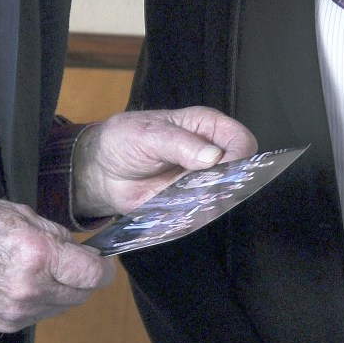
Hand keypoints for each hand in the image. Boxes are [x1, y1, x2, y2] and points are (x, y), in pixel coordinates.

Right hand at [0, 194, 114, 331]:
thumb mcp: (16, 211)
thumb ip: (51, 231)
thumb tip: (75, 247)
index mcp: (36, 255)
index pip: (92, 274)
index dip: (105, 267)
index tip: (104, 259)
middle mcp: (31, 288)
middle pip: (82, 295)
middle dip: (85, 277)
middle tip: (73, 259)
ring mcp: (17, 311)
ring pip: (63, 307)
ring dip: (64, 289)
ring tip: (44, 266)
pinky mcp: (5, 323)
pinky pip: (40, 314)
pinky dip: (43, 299)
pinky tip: (26, 279)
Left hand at [71, 106, 258, 218]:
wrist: (102, 170)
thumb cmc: (124, 139)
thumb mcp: (147, 134)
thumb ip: (180, 143)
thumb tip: (214, 156)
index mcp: (205, 126)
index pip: (240, 140)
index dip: (238, 156)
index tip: (220, 170)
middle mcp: (210, 153)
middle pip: (240, 172)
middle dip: (224, 184)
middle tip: (199, 189)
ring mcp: (202, 180)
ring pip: (224, 196)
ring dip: (207, 202)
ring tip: (180, 198)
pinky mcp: (191, 203)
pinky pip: (204, 213)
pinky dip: (193, 215)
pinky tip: (175, 210)